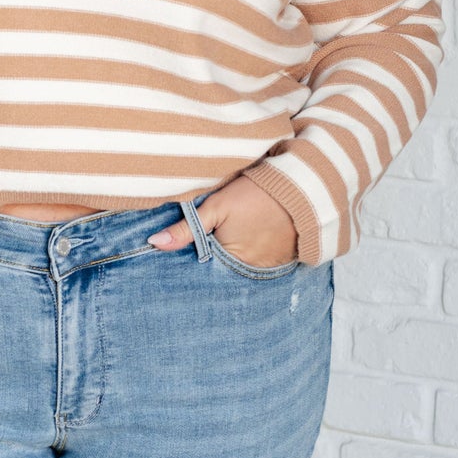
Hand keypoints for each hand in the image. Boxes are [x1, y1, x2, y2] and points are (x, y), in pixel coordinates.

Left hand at [147, 174, 298, 265]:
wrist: (303, 188)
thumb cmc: (256, 194)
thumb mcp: (217, 206)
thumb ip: (186, 228)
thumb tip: (154, 243)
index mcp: (230, 259)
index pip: (204, 266)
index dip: (196, 255)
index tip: (195, 245)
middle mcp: (249, 269)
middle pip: (224, 267)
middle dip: (215, 258)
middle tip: (218, 237)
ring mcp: (269, 266)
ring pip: (243, 265)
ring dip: (237, 255)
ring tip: (237, 237)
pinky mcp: (285, 259)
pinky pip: (263, 261)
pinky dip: (256, 252)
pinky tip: (254, 238)